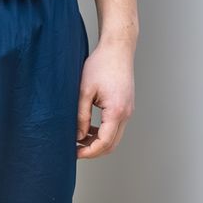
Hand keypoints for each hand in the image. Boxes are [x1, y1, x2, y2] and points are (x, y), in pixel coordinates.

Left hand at [76, 39, 135, 159]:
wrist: (117, 49)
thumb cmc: (101, 65)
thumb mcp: (84, 90)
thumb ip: (81, 116)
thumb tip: (78, 136)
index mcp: (116, 111)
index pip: (104, 143)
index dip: (88, 152)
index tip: (74, 153)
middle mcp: (126, 114)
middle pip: (111, 144)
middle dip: (93, 151)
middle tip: (75, 149)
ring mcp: (128, 110)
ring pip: (114, 137)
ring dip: (98, 142)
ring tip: (79, 138)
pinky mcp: (126, 106)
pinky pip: (116, 126)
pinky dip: (104, 132)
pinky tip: (89, 128)